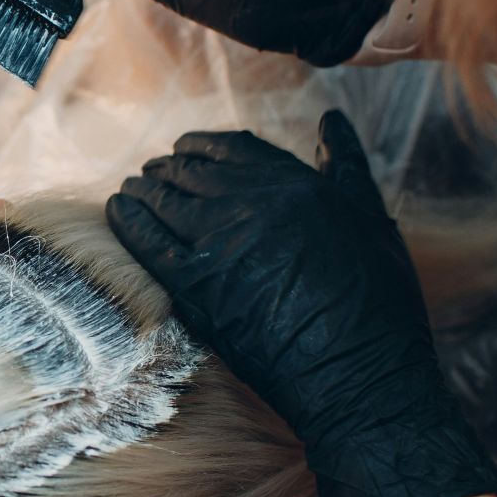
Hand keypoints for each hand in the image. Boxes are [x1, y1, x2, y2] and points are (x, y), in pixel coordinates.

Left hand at [107, 111, 496, 496]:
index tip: (186, 148)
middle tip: (152, 172)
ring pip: (164, 199)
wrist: (360, 375)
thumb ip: (345, 165)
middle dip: (168, 168)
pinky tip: (118, 211)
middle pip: (192, 171)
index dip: (203, 145)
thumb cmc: (377, 304)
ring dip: (143, 189)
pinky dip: (127, 219)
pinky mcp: (196, 285)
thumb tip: (331, 120)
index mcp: (297, 184)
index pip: (234, 146)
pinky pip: (146, 240)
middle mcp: (255, 203)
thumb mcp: (372, 219)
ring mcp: (221, 243)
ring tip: (132, 190)